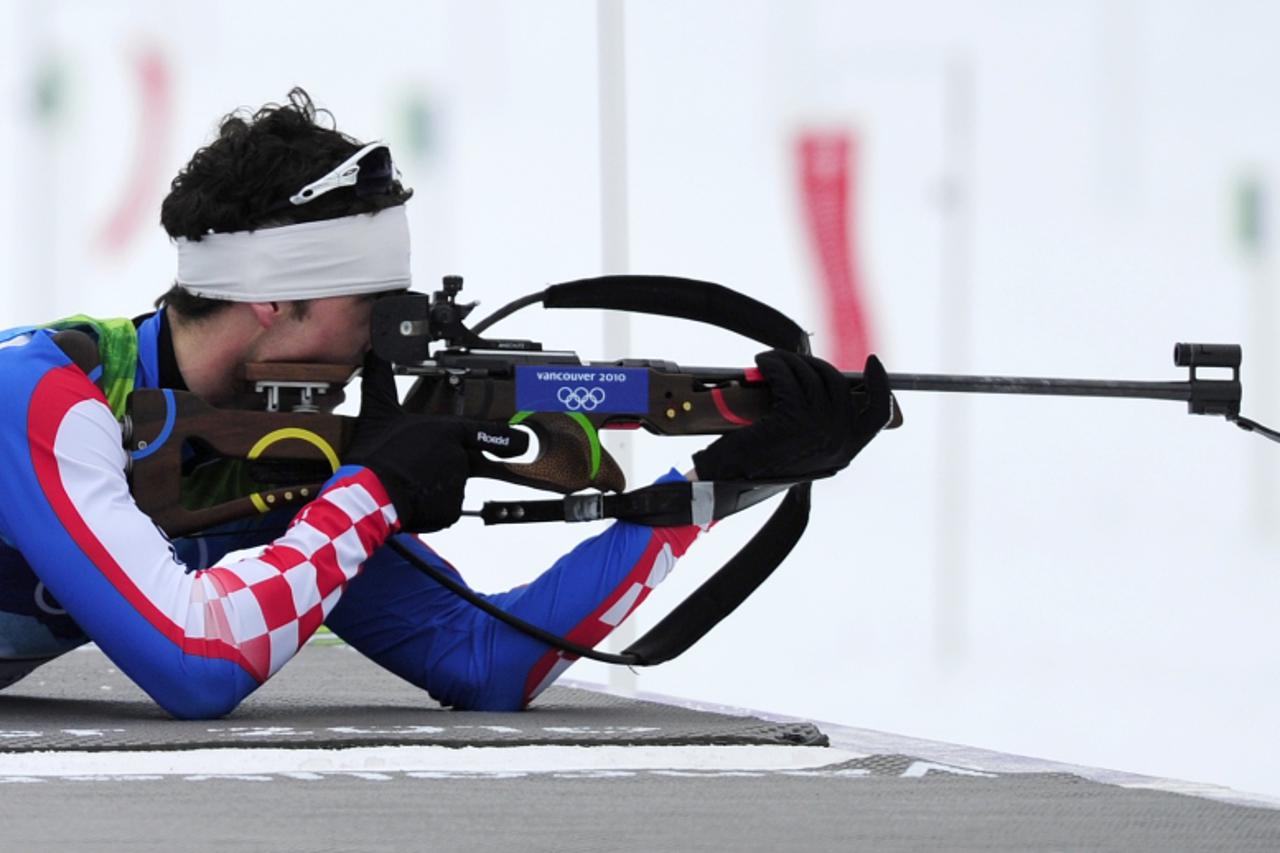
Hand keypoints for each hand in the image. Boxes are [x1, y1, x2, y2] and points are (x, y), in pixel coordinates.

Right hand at [345, 353, 527, 530]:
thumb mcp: (377, 412)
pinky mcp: (450, 511)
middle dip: (438, 464)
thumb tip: (372, 352)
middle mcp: (459, 459)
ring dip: (431, 485)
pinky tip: (407, 498)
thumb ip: (380, 380)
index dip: (508, 437)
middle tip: (411, 466)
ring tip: (403, 481)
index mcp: (447, 432)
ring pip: (450, 485)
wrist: (368, 495)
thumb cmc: (376, 455)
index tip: (523, 442)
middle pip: (459, 461)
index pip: (485, 433)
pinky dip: (429, 506)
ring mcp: (457, 486)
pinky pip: (443, 508)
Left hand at [692, 350, 893, 481]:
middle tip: (790, 360)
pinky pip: (786, 376)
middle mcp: (839, 438)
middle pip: (836, 382)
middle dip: (812, 364)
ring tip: (770, 360)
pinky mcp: (794, 416)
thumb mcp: (804, 450)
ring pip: (808, 374)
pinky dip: (773, 364)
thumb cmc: (762, 464)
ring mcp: (819, 427)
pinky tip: (763, 364)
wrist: (731, 479)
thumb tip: (826, 383)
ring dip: (787, 360)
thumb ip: (823, 426)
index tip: (872, 363)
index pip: (878, 413)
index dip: (879, 384)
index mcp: (847, 449)